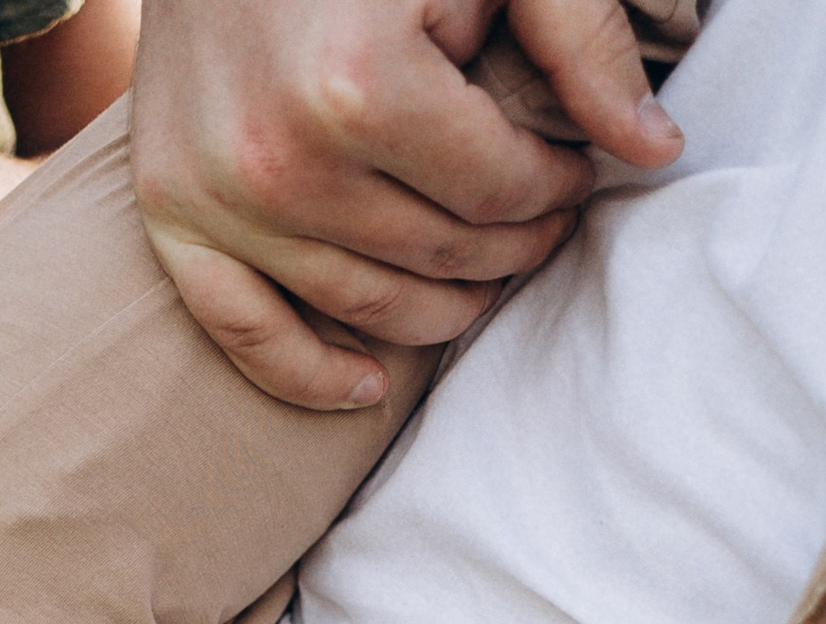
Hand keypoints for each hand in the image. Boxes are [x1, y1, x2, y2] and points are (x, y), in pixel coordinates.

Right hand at [130, 0, 682, 406]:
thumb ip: (577, 38)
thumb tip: (655, 151)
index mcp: (359, 87)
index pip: (497, 190)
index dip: (557, 186)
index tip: (577, 170)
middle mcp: (280, 160)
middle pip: (438, 257)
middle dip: (510, 245)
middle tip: (540, 219)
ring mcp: (217, 196)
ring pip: (366, 306)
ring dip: (441, 308)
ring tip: (482, 276)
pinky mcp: (170, 212)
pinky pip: (246, 333)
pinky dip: (309, 372)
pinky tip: (370, 383)